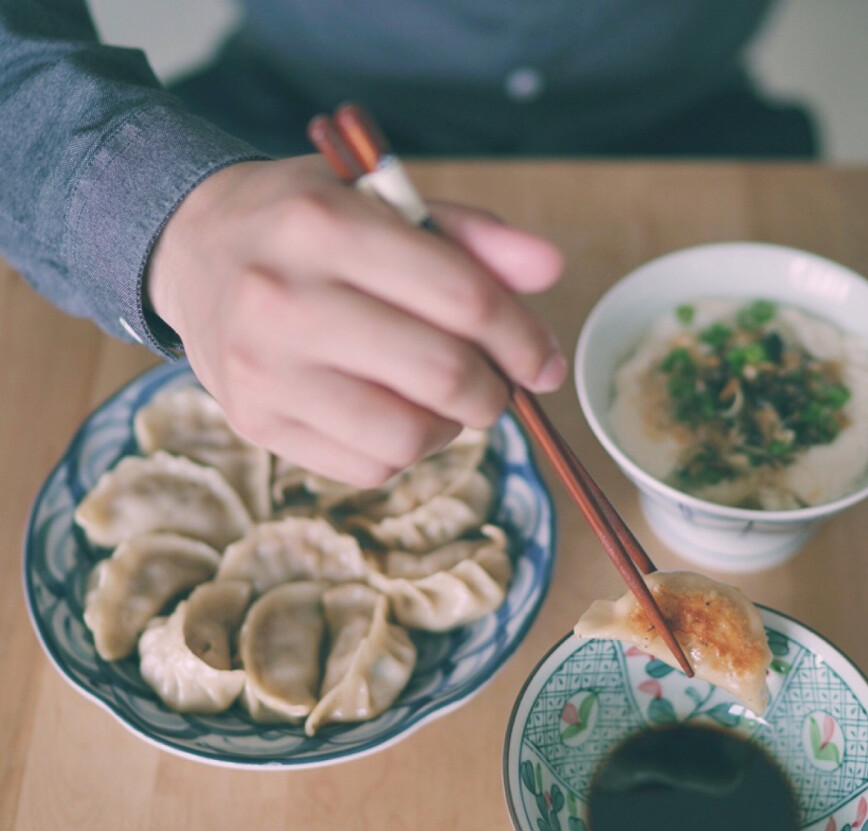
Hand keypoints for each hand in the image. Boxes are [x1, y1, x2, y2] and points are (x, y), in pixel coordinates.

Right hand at [146, 156, 564, 485]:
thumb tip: (550, 270)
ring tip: (441, 400)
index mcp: (327, 225)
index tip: (543, 361)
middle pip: (442, 374)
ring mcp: (263, 370)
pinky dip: (404, 450)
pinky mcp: (255, 423)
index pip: (464, 298)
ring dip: (450, 428)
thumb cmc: (305, 224)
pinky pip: (368, 468)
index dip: (523, 339)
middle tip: (498, 387)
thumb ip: (470, 234)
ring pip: (407, 437)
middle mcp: (285, 299)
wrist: (193, 250)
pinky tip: (393, 413)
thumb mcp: (383, 202)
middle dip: (496, 393)